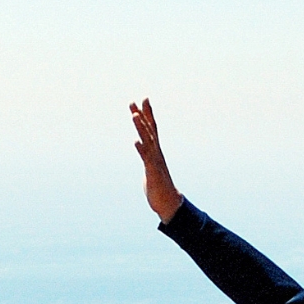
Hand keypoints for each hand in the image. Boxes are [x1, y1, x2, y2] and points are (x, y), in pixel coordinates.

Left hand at [131, 98, 183, 222]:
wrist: (168, 203)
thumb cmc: (159, 187)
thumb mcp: (151, 168)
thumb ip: (148, 158)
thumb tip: (144, 149)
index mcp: (156, 151)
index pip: (152, 128)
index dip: (147, 114)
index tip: (143, 100)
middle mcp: (156, 153)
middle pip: (149, 131)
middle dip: (143, 115)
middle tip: (135, 102)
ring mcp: (155, 162)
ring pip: (147, 141)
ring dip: (141, 128)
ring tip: (134, 116)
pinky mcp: (153, 172)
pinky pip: (146, 159)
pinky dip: (141, 150)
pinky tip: (135, 141)